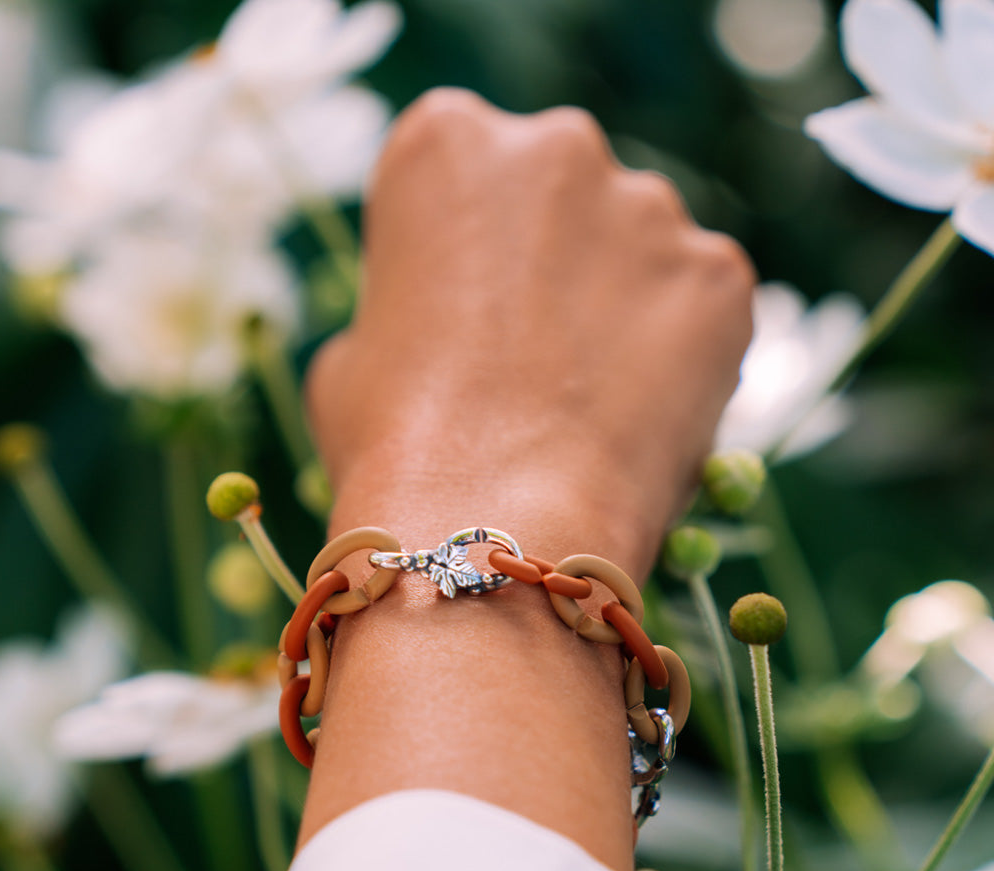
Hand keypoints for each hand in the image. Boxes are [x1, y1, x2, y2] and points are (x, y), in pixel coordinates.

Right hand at [307, 88, 754, 574]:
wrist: (491, 527)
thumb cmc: (394, 445)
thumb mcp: (350, 357)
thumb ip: (405, 307)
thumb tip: (440, 328)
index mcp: (445, 144)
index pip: (459, 174)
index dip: (462, 255)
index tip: (466, 315)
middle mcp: (557, 146)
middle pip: (559, 197)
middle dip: (550, 263)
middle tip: (536, 360)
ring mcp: (651, 207)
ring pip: (638, 249)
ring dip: (617, 304)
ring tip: (590, 401)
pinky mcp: (720, 278)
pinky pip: (698, 307)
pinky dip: (678, 354)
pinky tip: (639, 415)